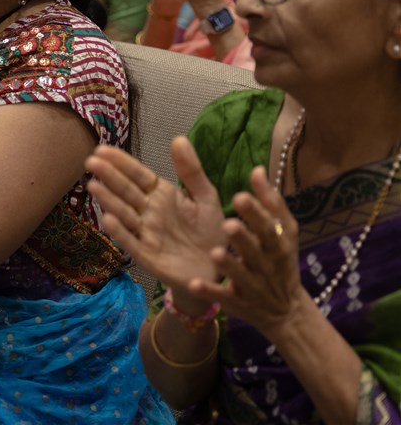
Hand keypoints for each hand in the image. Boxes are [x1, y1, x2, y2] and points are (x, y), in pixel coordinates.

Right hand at [85, 137, 227, 307]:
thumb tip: (178, 138)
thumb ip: (191, 171)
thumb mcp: (207, 197)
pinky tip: (107, 219)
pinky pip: (131, 242)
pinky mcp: (147, 256)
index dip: (121, 162)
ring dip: (108, 200)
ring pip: (124, 213)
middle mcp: (148, 211)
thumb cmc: (212, 231)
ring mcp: (145, 233)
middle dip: (109, 176)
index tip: (102, 148)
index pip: (138, 175)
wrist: (219, 268)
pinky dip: (120, 231)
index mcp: (162, 194)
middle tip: (91, 161)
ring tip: (93, 185)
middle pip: (126, 191)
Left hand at [184, 166, 308, 337]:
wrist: (285, 311)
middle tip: (227, 223)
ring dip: (228, 265)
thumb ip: (269, 201)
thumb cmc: (280, 260)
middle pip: (255, 251)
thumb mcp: (283, 232)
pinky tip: (194, 283)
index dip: (256, 214)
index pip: (269, 228)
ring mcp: (252, 286)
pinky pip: (222, 296)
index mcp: (278, 244)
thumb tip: (256, 169)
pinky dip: (210, 291)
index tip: (240, 196)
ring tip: (215, 252)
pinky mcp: (237, 303)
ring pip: (240, 275)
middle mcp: (267, 265)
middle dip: (243, 238)